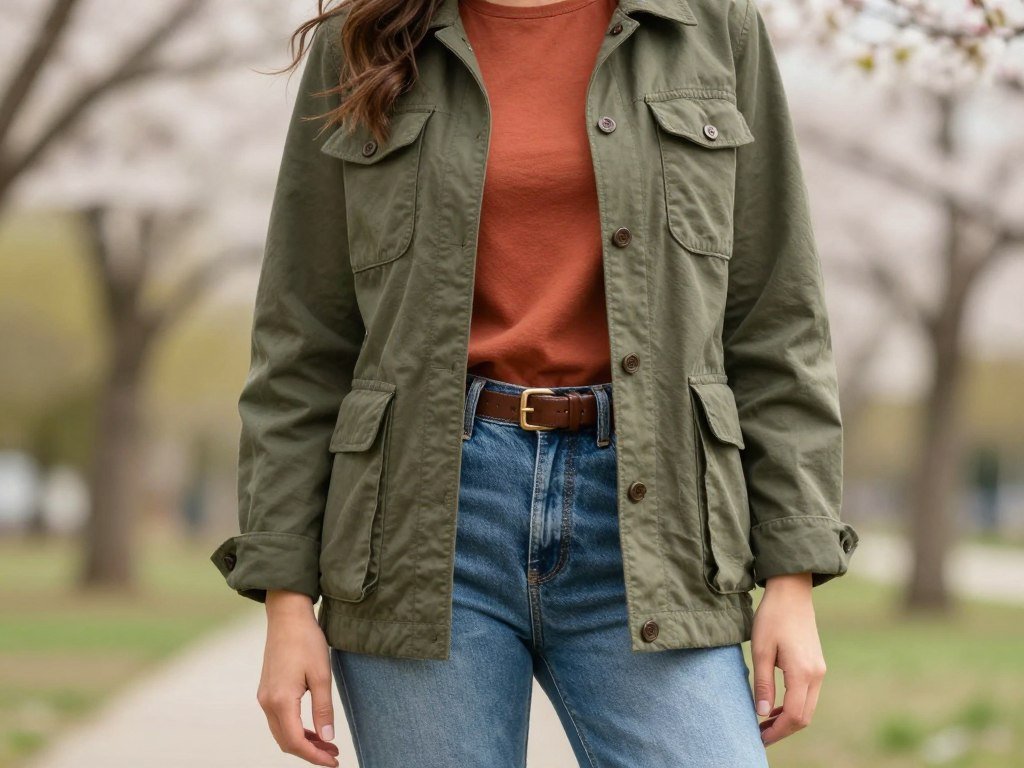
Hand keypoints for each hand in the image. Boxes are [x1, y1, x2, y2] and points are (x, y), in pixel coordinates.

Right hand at [257, 589, 339, 766]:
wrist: (287, 616)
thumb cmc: (306, 641)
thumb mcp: (322, 675)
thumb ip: (323, 709)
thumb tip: (327, 738)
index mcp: (281, 701)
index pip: (296, 742)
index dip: (315, 756)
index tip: (334, 762)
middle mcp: (267, 702)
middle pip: (286, 741)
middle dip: (309, 752)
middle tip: (333, 754)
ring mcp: (264, 696)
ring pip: (281, 732)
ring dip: (302, 741)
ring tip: (327, 744)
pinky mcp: (267, 690)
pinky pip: (279, 719)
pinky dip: (295, 728)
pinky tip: (312, 727)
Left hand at [750, 572, 825, 746]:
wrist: (792, 592)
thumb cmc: (772, 617)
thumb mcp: (761, 650)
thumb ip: (763, 684)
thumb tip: (762, 714)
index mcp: (803, 672)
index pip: (795, 715)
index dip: (777, 731)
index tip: (759, 737)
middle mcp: (816, 675)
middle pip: (804, 717)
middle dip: (783, 730)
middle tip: (759, 734)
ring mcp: (819, 670)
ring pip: (807, 707)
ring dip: (788, 719)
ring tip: (764, 723)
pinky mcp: (817, 664)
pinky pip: (807, 694)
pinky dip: (793, 705)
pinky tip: (775, 706)